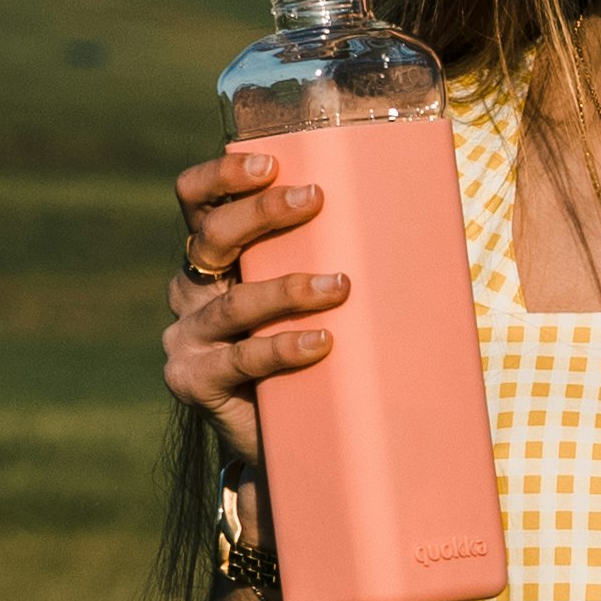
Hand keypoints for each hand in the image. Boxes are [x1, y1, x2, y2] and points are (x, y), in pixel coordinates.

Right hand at [163, 144, 344, 461]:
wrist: (289, 437)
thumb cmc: (311, 352)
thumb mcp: (311, 298)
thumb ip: (326, 258)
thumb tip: (413, 213)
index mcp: (212, 257)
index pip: (196, 200)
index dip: (222, 176)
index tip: (271, 163)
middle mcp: (190, 290)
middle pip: (212, 238)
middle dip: (263, 213)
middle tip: (315, 198)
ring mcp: (187, 337)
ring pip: (235, 303)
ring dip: (289, 289)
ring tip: (340, 285)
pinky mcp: (193, 381)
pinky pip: (241, 359)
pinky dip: (283, 348)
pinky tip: (322, 341)